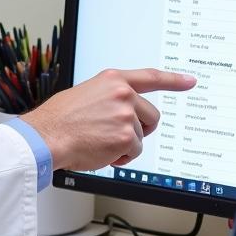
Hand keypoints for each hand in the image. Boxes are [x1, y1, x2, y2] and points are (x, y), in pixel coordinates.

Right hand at [21, 69, 195, 169]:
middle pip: (151, 116)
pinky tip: (101, 151)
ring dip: (124, 145)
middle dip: (139, 129)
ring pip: (141, 137)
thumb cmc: (58, 120)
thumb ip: (109, 97)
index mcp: (112, 79)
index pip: (151, 77)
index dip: (174, 80)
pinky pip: (134, 153)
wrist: (45, 137)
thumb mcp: (85, 94)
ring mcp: (126, 114)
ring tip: (99, 141)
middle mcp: (123, 93)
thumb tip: (124, 110)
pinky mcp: (126, 136)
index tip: (190, 81)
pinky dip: (120, 158)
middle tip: (115, 135)